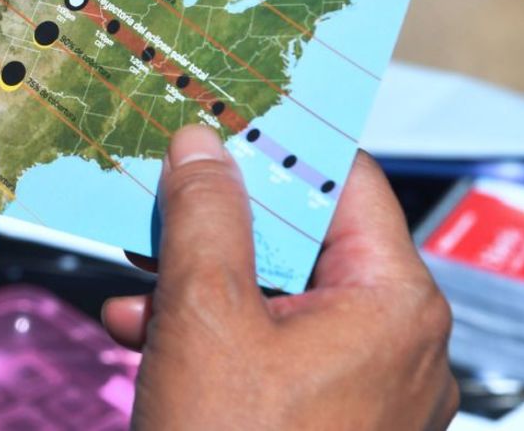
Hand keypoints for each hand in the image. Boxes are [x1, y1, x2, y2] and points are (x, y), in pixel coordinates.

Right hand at [102, 125, 457, 429]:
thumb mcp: (203, 316)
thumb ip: (204, 217)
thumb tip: (202, 145)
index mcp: (391, 302)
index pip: (345, 181)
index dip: (278, 146)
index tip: (217, 122)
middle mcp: (391, 339)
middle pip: (302, 240)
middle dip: (215, 226)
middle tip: (159, 201)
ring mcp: (361, 386)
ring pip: (275, 296)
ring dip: (196, 284)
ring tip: (132, 287)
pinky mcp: (323, 419)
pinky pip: (269, 350)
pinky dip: (208, 335)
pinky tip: (142, 336)